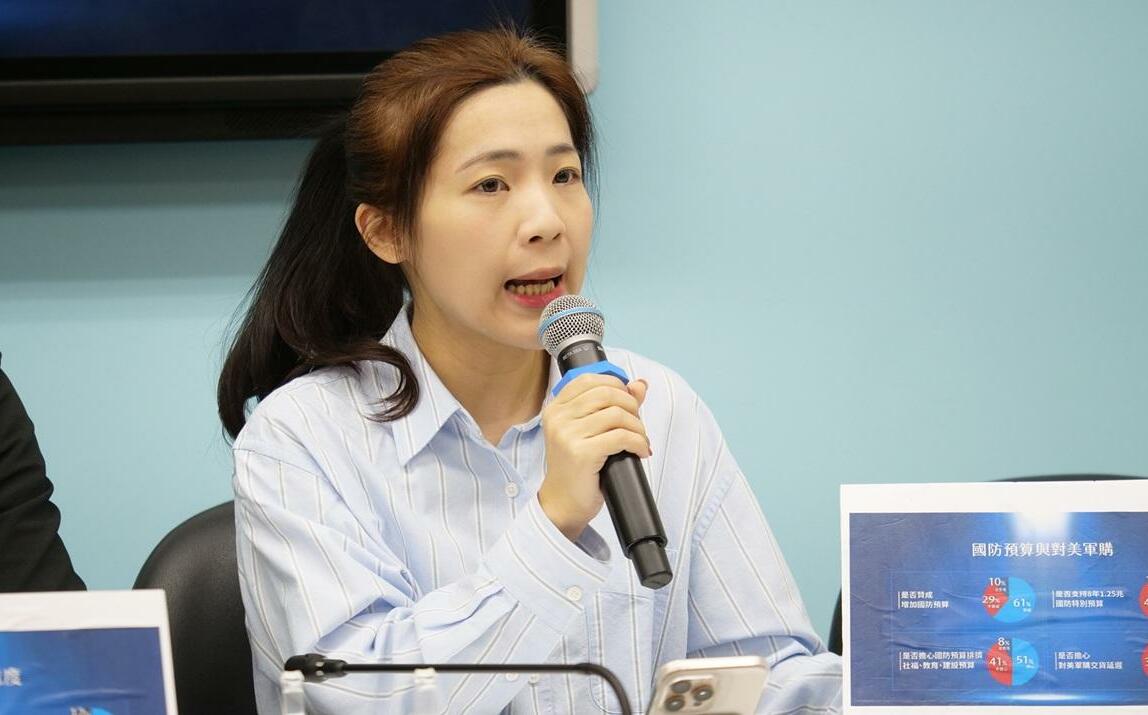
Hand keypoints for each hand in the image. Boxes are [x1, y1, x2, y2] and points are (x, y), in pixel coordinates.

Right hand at [538, 374, 650, 540]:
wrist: (563, 503)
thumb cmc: (577, 468)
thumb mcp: (590, 432)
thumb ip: (613, 405)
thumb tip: (640, 384)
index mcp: (556, 409)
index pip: (589, 379)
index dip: (616, 385)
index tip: (629, 401)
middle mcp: (558, 418)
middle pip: (606, 393)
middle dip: (631, 406)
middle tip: (637, 424)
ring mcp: (567, 435)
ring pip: (617, 414)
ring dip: (638, 426)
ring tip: (640, 440)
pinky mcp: (582, 453)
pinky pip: (621, 437)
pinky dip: (638, 442)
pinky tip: (640, 451)